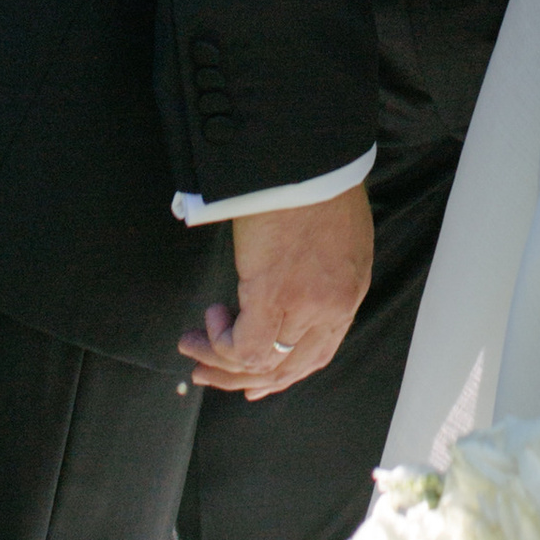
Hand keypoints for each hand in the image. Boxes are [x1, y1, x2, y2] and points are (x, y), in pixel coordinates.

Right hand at [178, 187, 373, 398]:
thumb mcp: (337, 233)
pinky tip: (208, 320)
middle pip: (289, 366)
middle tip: (209, 375)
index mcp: (349, 292)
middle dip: (245, 377)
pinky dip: (221, 343)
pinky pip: (245, 346)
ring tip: (191, 347)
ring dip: (221, 363)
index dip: (283, 373)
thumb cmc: (320, 180)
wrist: (311, 158)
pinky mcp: (273, 295)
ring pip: (263, 362)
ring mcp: (304, 306)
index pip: (317, 353)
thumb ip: (322, 268)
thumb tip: (292, 283)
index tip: (256, 381)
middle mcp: (331, 309)